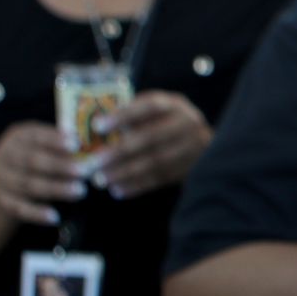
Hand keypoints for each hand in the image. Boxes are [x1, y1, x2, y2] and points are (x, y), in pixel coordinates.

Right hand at [0, 121, 84, 224]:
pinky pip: (19, 208)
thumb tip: (91, 148)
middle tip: (85, 171)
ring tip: (80, 191)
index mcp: (18, 136)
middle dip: (60, 166)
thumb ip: (63, 145)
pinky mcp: (1, 200)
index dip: (55, 140)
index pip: (36, 136)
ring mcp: (0, 179)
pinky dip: (37, 213)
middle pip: (32, 161)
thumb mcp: (46, 144)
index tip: (76, 145)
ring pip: (28, 185)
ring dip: (55, 189)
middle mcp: (4, 155)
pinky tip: (55, 218)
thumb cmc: (38, 156)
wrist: (6, 181)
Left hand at [98, 91, 212, 197]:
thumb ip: (132, 116)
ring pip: (155, 162)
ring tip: (101, 179)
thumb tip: (96, 130)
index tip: (97, 126)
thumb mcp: (154, 111)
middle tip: (93, 163)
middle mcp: (186, 124)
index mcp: (174, 105)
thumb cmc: (165, 123)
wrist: (203, 143)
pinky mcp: (190, 169)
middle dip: (119, 152)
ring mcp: (191, 148)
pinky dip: (136, 186)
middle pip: (151, 137)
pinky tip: (117, 190)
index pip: (150, 106)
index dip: (124, 115)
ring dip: (124, 172)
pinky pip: (160, 179)